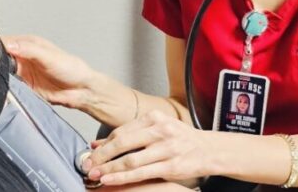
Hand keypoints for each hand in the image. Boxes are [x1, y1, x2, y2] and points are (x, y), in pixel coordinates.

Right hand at [2, 34, 96, 109]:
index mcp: (27, 44)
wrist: (81, 90)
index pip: (5, 41)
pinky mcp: (23, 86)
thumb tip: (9, 45)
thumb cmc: (70, 68)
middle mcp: (22, 56)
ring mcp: (22, 72)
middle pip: (0, 57)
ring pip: (1, 72)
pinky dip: (2, 87)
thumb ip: (28, 50)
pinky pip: (8, 86)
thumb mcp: (49, 56)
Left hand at [83, 110, 210, 185]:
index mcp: (153, 118)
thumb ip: (128, 135)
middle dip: (101, 156)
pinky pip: (141, 173)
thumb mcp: (155, 130)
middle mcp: (159, 130)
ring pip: (130, 160)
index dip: (103, 144)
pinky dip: (122, 177)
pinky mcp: (171, 166)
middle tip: (87, 164)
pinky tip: (109, 179)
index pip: (121, 131)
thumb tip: (98, 142)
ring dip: (108, 169)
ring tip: (94, 174)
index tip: (90, 153)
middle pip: (122, 143)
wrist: (209, 150)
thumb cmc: (179, 139)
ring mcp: (166, 148)